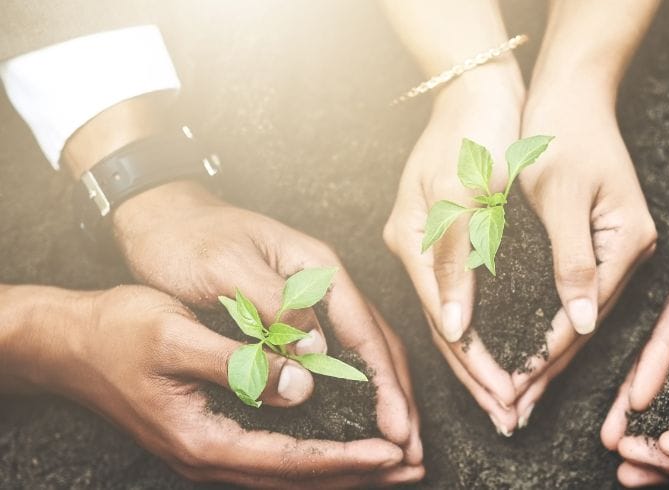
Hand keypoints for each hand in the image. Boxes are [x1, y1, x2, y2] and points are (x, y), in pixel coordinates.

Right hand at [0, 285, 422, 487]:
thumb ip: (239, 363)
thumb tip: (302, 386)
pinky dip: (316, 458)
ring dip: (343, 470)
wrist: (68, 344)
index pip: (294, 460)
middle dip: (360, 474)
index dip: (349, 457)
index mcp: (204, 440)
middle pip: (300, 479)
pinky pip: (275, 460)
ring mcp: (210, 453)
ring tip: (391, 465)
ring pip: (291, 474)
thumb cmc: (117, 333)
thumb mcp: (175, 336)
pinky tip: (340, 450)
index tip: (394, 451)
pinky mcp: (211, 439)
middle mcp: (211, 457)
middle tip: (413, 465)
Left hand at [111, 184, 418, 458]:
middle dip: (397, 397)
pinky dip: (354, 387)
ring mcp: (313, 298)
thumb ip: (274, 305)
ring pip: (363, 352)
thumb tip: (318, 353)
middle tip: (410, 448)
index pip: (364, 332)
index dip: (384, 383)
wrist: (161, 218)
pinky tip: (357, 412)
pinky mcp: (294, 313)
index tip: (396, 426)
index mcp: (318, 268)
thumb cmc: (188, 239)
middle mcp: (325, 284)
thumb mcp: (226, 268)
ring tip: (397, 438)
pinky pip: (338, 353)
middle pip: (376, 344)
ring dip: (383, 396)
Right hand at [383, 68, 526, 432]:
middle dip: (476, 376)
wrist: (481, 86)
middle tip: (508, 415)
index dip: (474, 364)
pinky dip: (482, 328)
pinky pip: (465, 296)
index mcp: (411, 241)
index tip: (504, 398)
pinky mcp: (452, 236)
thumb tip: (453, 326)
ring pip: (455, 318)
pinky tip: (497, 349)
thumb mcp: (463, 190)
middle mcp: (416, 248)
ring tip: (506, 398)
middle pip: (445, 329)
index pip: (444, 322)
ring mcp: (431, 243)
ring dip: (479, 360)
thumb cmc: (475, 130)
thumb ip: (454, 259)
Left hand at [512, 80, 656, 419]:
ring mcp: (618, 248)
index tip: (515, 384)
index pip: (584, 311)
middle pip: (587, 323)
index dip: (547, 349)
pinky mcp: (600, 242)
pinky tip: (531, 346)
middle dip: (547, 366)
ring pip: (580, 314)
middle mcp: (630, 251)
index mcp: (628, 241)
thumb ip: (572, 261)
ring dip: (548, 352)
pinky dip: (550, 322)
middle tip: (513, 409)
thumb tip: (583, 323)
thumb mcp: (560, 196)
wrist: (572, 92)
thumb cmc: (562, 133)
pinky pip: (574, 294)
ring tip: (519, 393)